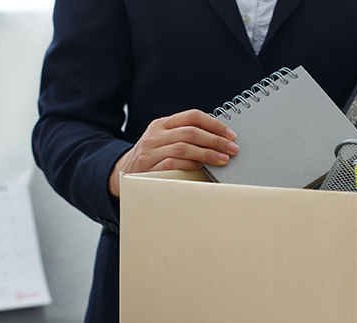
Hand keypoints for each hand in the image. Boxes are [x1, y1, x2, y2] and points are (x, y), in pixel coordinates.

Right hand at [108, 109, 238, 197]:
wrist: (124, 172)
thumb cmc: (153, 157)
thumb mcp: (165, 140)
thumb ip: (185, 136)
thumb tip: (220, 139)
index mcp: (162, 123)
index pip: (192, 116)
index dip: (214, 124)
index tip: (230, 135)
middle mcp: (155, 134)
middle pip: (190, 132)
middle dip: (215, 140)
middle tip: (232, 149)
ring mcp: (150, 151)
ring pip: (183, 147)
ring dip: (207, 154)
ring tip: (223, 160)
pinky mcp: (147, 167)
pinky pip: (173, 164)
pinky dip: (190, 165)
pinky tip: (201, 168)